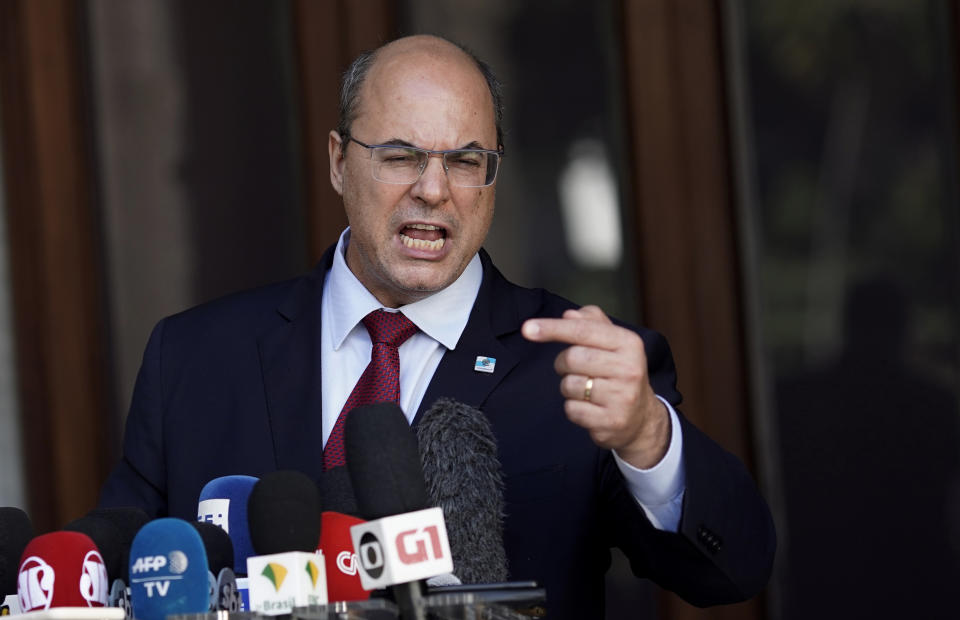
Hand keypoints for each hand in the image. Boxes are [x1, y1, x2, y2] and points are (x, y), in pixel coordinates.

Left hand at [521, 305, 669, 468]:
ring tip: (587, 389)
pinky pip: (571, 409)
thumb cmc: (619, 373)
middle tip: (575, 369)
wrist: (642, 418)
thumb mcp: (613, 343)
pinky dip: (573, 408)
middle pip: (572, 358)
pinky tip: (590, 407)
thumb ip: (591, 323)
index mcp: (628, 343)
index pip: (582, 330)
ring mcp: (622, 397)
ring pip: (569, 385)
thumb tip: (569, 315)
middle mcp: (629, 368)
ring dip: (568, 387)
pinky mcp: (611, 421)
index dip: (552, 328)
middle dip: (563, 363)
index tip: (527, 329)